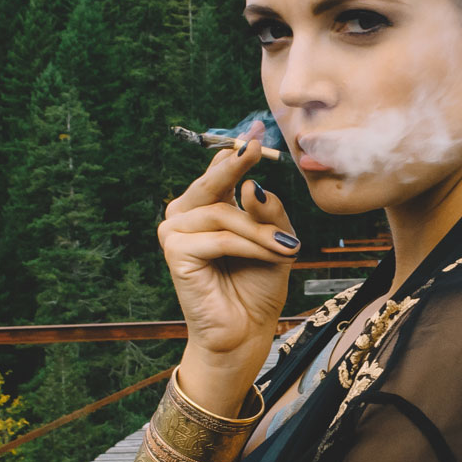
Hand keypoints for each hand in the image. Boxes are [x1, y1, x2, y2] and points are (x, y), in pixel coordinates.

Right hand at [159, 128, 299, 410]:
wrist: (246, 332)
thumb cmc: (257, 288)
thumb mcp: (275, 242)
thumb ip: (267, 213)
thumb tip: (252, 185)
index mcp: (207, 208)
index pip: (218, 171)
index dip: (237, 151)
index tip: (258, 128)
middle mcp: (186, 216)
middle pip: (212, 182)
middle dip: (238, 164)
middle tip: (257, 147)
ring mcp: (176, 233)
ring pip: (221, 212)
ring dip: (257, 228)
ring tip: (285, 248)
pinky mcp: (176, 253)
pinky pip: (219, 237)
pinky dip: (248, 245)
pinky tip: (270, 255)